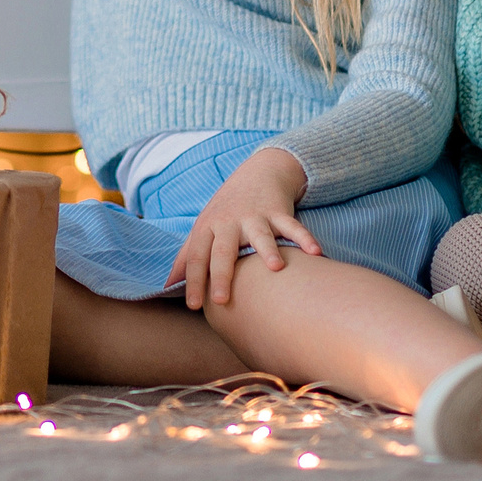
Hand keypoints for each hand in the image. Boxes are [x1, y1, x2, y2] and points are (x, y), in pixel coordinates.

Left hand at [167, 146, 317, 309]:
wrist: (257, 173)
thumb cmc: (225, 210)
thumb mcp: (203, 228)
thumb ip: (185, 256)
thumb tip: (166, 284)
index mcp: (207, 228)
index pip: (196, 257)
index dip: (193, 281)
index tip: (193, 306)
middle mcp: (229, 222)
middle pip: (223, 250)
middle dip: (221, 274)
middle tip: (220, 299)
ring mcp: (255, 216)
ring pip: (260, 235)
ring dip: (268, 250)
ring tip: (274, 267)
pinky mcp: (278, 212)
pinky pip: (293, 226)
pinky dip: (304, 238)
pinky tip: (315, 252)